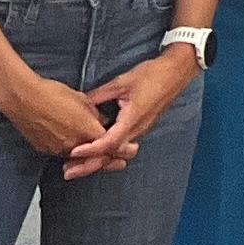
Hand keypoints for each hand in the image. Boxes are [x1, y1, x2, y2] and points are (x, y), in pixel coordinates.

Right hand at [0, 70, 113, 161]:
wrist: (24, 99)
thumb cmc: (54, 94)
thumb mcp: (82, 100)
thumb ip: (95, 115)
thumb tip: (102, 122)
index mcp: (87, 131)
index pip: (110, 146)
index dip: (122, 150)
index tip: (130, 151)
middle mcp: (74, 145)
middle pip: (96, 158)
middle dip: (110, 160)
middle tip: (121, 163)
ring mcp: (58, 150)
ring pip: (79, 158)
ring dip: (90, 159)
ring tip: (99, 157)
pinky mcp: (46, 150)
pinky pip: (63, 154)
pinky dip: (73, 153)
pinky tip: (77, 150)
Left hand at [57, 46, 195, 177]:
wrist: (176, 72)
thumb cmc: (152, 75)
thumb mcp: (122, 82)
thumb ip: (100, 95)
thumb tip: (80, 104)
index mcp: (132, 120)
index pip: (109, 142)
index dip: (90, 149)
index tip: (73, 152)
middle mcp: (136, 130)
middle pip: (111, 155)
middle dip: (89, 165)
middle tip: (68, 171)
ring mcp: (139, 130)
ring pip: (116, 152)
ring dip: (96, 160)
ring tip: (75, 165)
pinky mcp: (140, 127)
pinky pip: (121, 145)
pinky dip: (105, 151)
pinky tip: (93, 150)